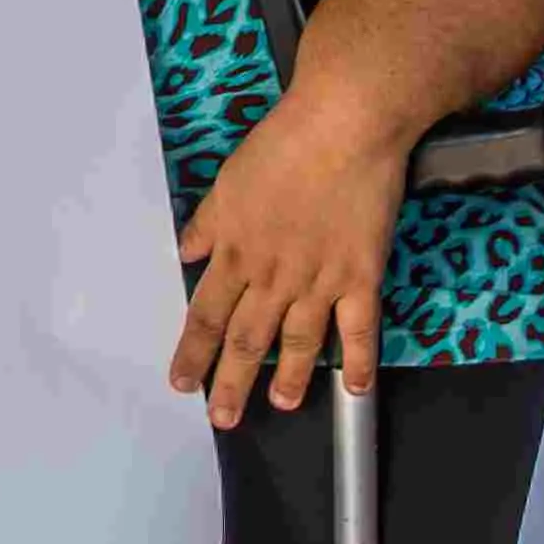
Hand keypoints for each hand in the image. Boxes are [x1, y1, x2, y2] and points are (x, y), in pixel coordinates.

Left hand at [170, 87, 409, 425]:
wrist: (343, 126)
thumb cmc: (285, 142)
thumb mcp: (229, 179)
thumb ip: (208, 223)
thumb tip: (187, 250)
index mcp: (237, 251)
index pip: (205, 315)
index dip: (192, 354)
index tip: (182, 381)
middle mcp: (273, 275)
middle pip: (245, 340)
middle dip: (230, 384)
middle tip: (221, 417)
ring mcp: (319, 280)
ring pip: (297, 343)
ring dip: (287, 379)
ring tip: (280, 405)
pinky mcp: (362, 275)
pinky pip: (360, 329)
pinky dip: (358, 362)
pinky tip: (354, 387)